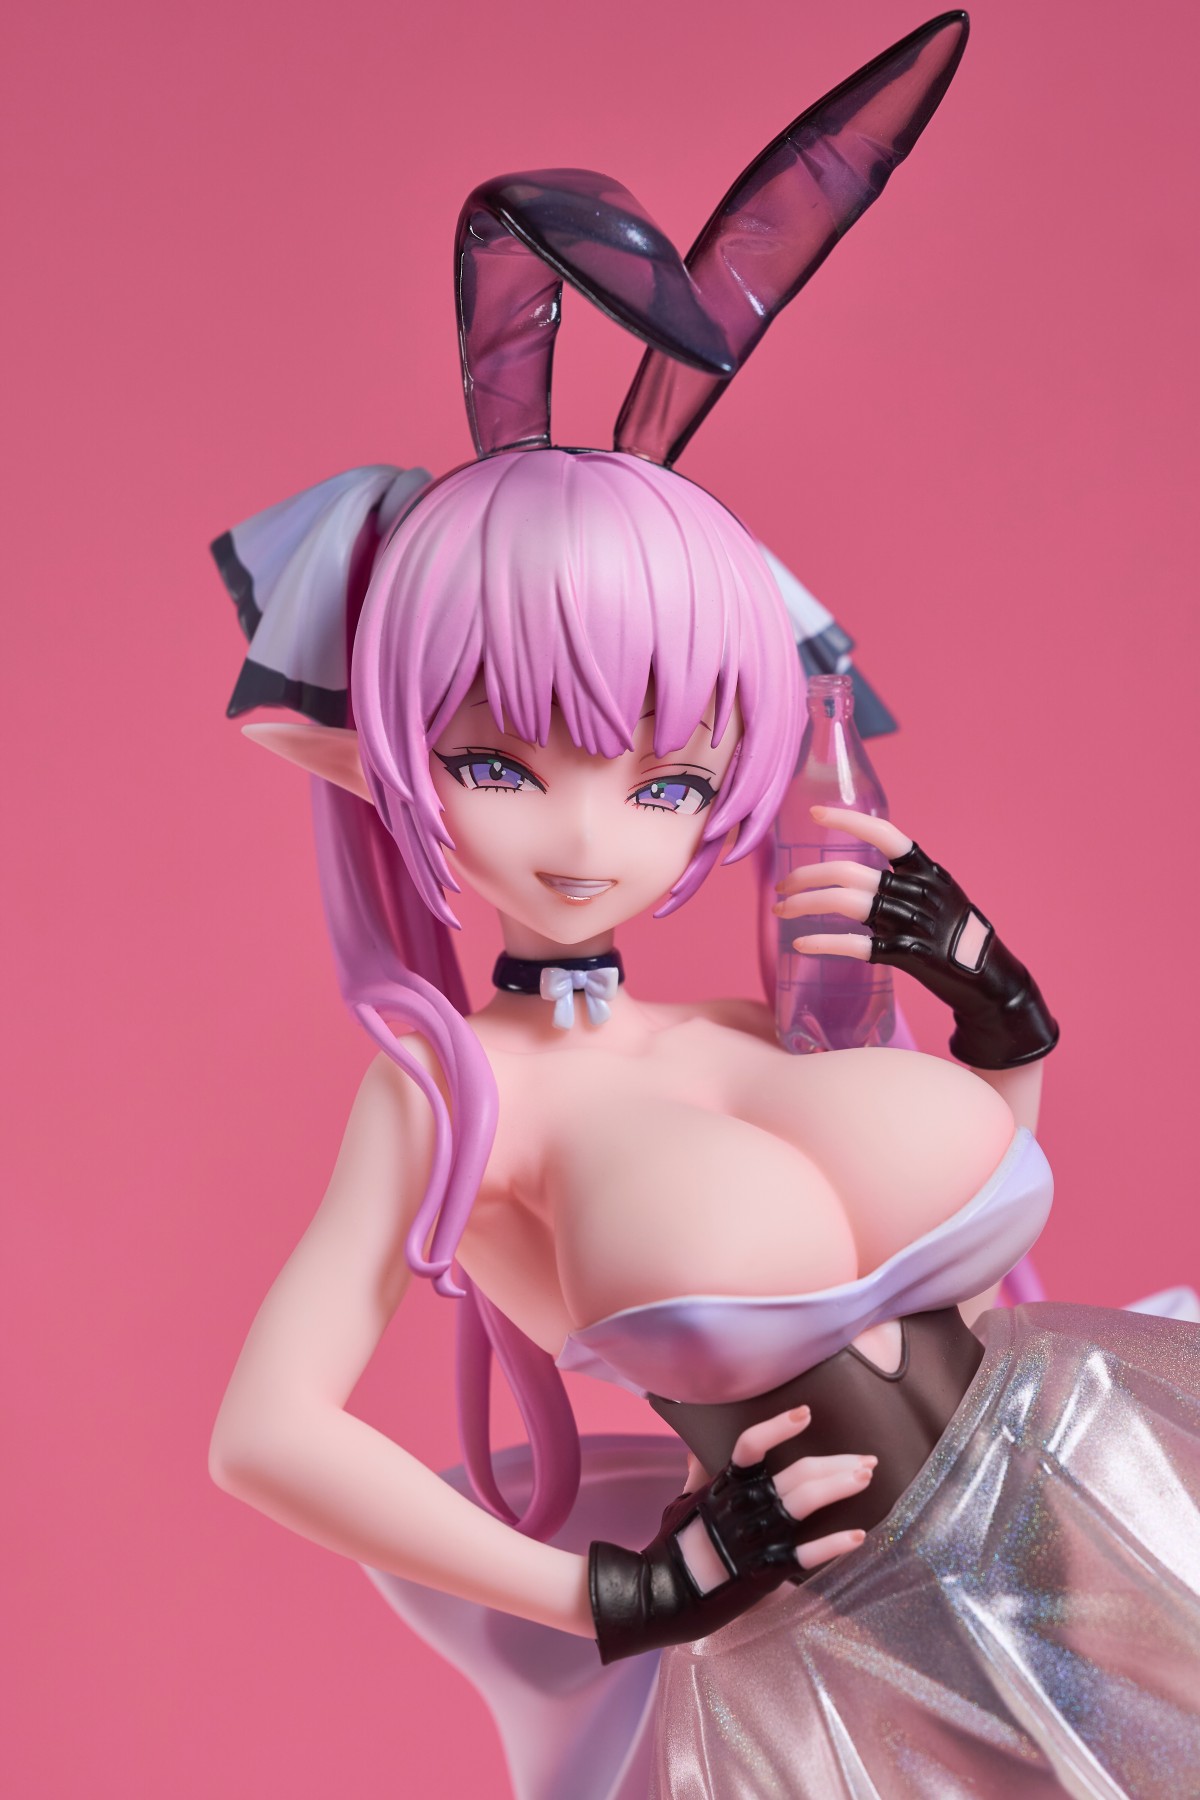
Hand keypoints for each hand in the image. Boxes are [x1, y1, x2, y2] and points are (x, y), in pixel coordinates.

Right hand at [589, 1405, 873, 1662]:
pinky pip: (806, 1554)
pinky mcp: (766, 1570)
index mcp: (724, 1485)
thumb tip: (698, 1450)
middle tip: (867, 1458)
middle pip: (796, 1473)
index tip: (805, 1413)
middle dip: (836, 1462)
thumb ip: (697, 1475)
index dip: (778, 1427)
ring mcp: (757, 1536)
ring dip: (839, 1486)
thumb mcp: (682, 1502)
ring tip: (864, 1477)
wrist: (664, 1594)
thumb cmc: (672, 1547)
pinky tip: (858, 1535)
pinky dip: (833, 1544)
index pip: (751, 1446)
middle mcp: (744, 1505)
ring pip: (805, 1502)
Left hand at [773, 806, 1057, 1068]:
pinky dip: (824, 943)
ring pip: (847, 904)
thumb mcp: (940, 898)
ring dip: (805, 904)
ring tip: (781, 910)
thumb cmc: (959, 937)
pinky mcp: (908, 955)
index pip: (885, 835)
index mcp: (928, 872)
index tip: (816, 814)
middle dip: (807, 876)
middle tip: (782, 886)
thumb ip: (903, 886)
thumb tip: (855, 880)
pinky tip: (801, 944)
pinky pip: (857, 945)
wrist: (991, 980)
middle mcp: (919, 892)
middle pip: (851, 873)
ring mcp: (913, 923)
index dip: (849, 821)